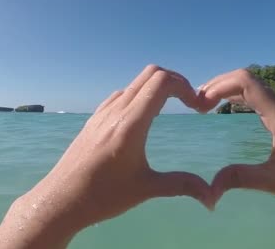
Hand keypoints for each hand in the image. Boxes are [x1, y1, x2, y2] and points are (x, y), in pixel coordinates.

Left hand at [0, 65, 211, 248]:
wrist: (61, 200)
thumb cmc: (103, 195)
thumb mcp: (147, 189)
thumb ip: (182, 185)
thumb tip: (212, 197)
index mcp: (131, 123)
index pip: (162, 82)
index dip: (185, 86)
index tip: (196, 106)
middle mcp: (116, 110)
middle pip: (151, 74)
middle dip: (175, 81)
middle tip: (188, 101)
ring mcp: (103, 112)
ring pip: (134, 82)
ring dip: (156, 87)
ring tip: (170, 108)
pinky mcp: (94, 119)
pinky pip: (121, 94)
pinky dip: (139, 95)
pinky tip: (143, 118)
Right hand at [197, 69, 274, 248]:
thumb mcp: (272, 182)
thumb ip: (239, 179)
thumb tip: (209, 190)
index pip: (247, 83)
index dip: (220, 86)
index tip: (202, 103)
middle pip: (247, 79)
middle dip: (219, 85)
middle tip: (196, 102)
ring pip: (253, 86)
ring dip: (228, 88)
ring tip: (205, 102)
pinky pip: (258, 97)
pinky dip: (238, 96)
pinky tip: (227, 106)